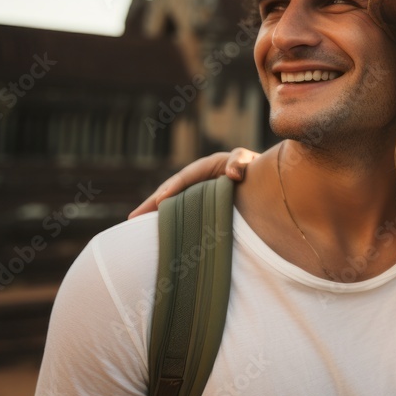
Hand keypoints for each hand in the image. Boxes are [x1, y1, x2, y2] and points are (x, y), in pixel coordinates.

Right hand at [128, 148, 257, 217]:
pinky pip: (182, 213)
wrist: (262, 180)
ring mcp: (196, 193)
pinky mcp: (199, 206)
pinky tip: (159, 235)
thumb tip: (232, 173)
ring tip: (136, 228)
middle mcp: (197, 180)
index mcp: (206, 167)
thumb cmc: (255, 169)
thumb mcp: (248, 160)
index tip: (160, 200)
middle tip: (133, 218)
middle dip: (152, 203)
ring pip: (173, 204)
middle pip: (170, 190)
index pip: (185, 177)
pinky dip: (169, 221)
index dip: (172, 188)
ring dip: (155, 215)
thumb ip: (241, 162)